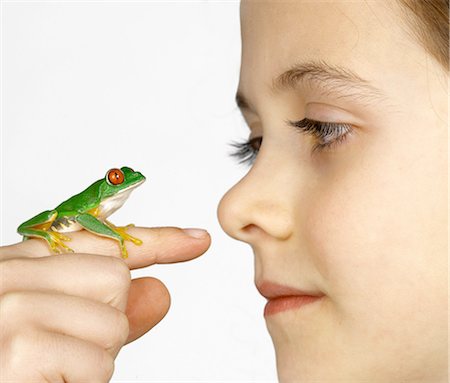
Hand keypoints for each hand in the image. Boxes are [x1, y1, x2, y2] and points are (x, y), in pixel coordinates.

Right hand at [0, 226, 209, 381]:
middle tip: (61, 347)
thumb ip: (109, 309)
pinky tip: (44, 380)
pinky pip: (98, 363)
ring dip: (92, 361)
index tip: (195, 240)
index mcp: (21, 265)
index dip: (155, 241)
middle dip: (106, 322)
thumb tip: (160, 291)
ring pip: (113, 324)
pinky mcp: (22, 349)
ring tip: (48, 368)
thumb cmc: (12, 360)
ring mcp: (14, 308)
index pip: (103, 239)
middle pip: (116, 279)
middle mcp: (12, 275)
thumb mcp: (57, 328)